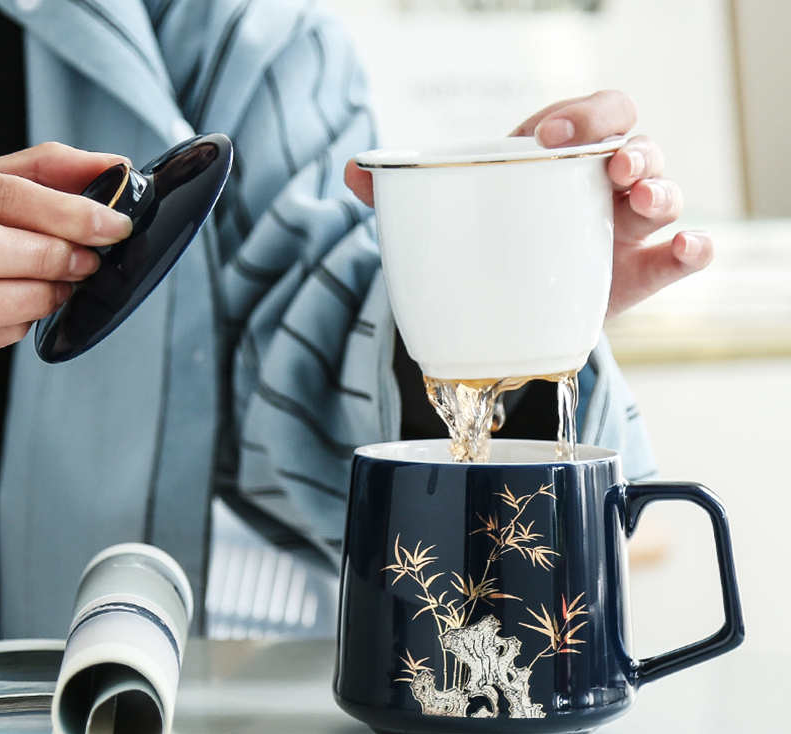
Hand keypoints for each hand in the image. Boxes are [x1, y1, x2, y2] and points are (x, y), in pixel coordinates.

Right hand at [0, 142, 132, 349]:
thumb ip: (53, 169)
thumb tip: (115, 168)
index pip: (9, 198)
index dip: (71, 213)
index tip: (115, 225)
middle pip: (18, 253)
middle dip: (62, 259)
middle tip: (86, 260)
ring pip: (17, 301)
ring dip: (49, 293)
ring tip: (54, 279)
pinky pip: (6, 331)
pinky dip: (26, 318)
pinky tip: (21, 297)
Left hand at [344, 90, 712, 320]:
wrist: (510, 308)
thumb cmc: (490, 247)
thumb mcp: (451, 218)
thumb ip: (404, 195)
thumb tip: (352, 171)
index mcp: (561, 160)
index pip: (591, 115)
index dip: (584, 115)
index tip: (551, 138)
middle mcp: (602, 185)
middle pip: (639, 145)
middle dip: (634, 148)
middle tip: (613, 167)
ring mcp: (624, 229)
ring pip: (664, 194)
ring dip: (662, 191)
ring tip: (639, 201)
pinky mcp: (640, 273)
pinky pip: (681, 254)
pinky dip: (692, 249)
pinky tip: (686, 247)